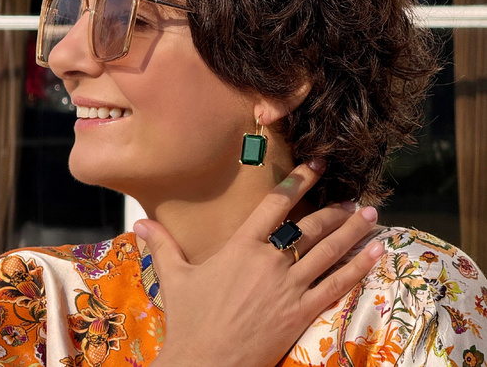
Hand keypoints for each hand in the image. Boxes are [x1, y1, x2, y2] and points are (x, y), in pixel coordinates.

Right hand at [134, 162, 383, 366]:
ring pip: (328, 252)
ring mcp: (289, 287)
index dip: (299, 182)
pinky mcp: (302, 313)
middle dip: (336, 209)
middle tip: (355, 197)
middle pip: (310, 227)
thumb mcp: (174, 278)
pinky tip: (376, 253)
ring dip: (353, 231)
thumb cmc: (189, 320)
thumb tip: (137, 224)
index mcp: (241, 247)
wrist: (204, 365)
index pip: (275, 205)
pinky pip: (336, 285)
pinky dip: (358, 268)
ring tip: (371, 215)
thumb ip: (160, 245)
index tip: (317, 166)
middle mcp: (269, 261)